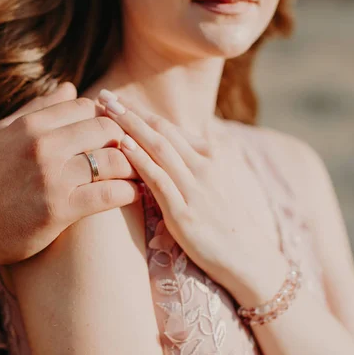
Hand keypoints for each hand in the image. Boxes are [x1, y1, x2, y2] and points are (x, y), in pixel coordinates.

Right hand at [0, 83, 139, 271]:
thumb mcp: (0, 134)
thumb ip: (37, 109)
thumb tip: (70, 87)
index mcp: (29, 125)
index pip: (85, 106)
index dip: (101, 117)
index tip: (107, 133)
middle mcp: (42, 145)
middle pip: (105, 128)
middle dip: (121, 138)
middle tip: (128, 152)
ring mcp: (52, 177)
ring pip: (113, 159)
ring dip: (132, 165)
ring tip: (138, 172)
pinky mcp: (61, 209)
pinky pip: (109, 194)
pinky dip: (130, 192)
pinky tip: (134, 193)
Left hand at [100, 90, 287, 304]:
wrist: (250, 259)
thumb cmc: (228, 223)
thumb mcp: (215, 185)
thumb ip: (194, 164)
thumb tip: (172, 148)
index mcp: (211, 156)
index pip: (169, 128)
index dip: (140, 112)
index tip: (117, 99)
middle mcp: (204, 166)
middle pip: (161, 131)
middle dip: (130, 112)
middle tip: (103, 95)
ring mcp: (195, 188)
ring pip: (159, 149)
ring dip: (131, 127)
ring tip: (107, 111)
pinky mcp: (185, 213)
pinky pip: (160, 181)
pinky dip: (141, 161)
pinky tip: (123, 146)